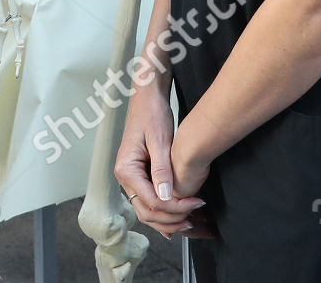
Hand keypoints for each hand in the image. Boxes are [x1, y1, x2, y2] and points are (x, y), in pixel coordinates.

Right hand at [114, 89, 207, 239]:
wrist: (148, 100)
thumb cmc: (152, 114)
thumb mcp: (160, 141)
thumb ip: (161, 170)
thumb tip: (166, 196)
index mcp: (126, 168)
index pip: (151, 201)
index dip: (175, 208)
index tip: (195, 203)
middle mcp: (124, 177)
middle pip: (146, 211)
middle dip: (171, 219)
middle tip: (194, 216)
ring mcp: (130, 178)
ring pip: (146, 211)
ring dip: (166, 220)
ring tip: (188, 221)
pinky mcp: (138, 177)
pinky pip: (148, 201)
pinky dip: (162, 212)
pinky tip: (175, 218)